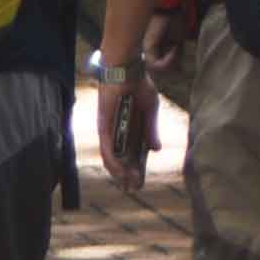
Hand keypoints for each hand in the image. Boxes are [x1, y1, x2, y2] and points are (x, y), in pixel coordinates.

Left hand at [100, 62, 158, 198]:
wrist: (127, 70)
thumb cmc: (139, 85)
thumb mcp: (151, 110)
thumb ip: (152, 130)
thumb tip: (156, 150)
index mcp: (133, 128)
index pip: (134, 154)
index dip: (138, 169)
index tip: (140, 183)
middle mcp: (120, 131)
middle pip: (123, 159)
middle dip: (128, 176)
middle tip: (133, 190)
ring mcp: (111, 130)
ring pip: (113, 157)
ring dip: (119, 173)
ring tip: (127, 186)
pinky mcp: (104, 126)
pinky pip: (106, 148)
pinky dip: (112, 161)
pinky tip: (118, 172)